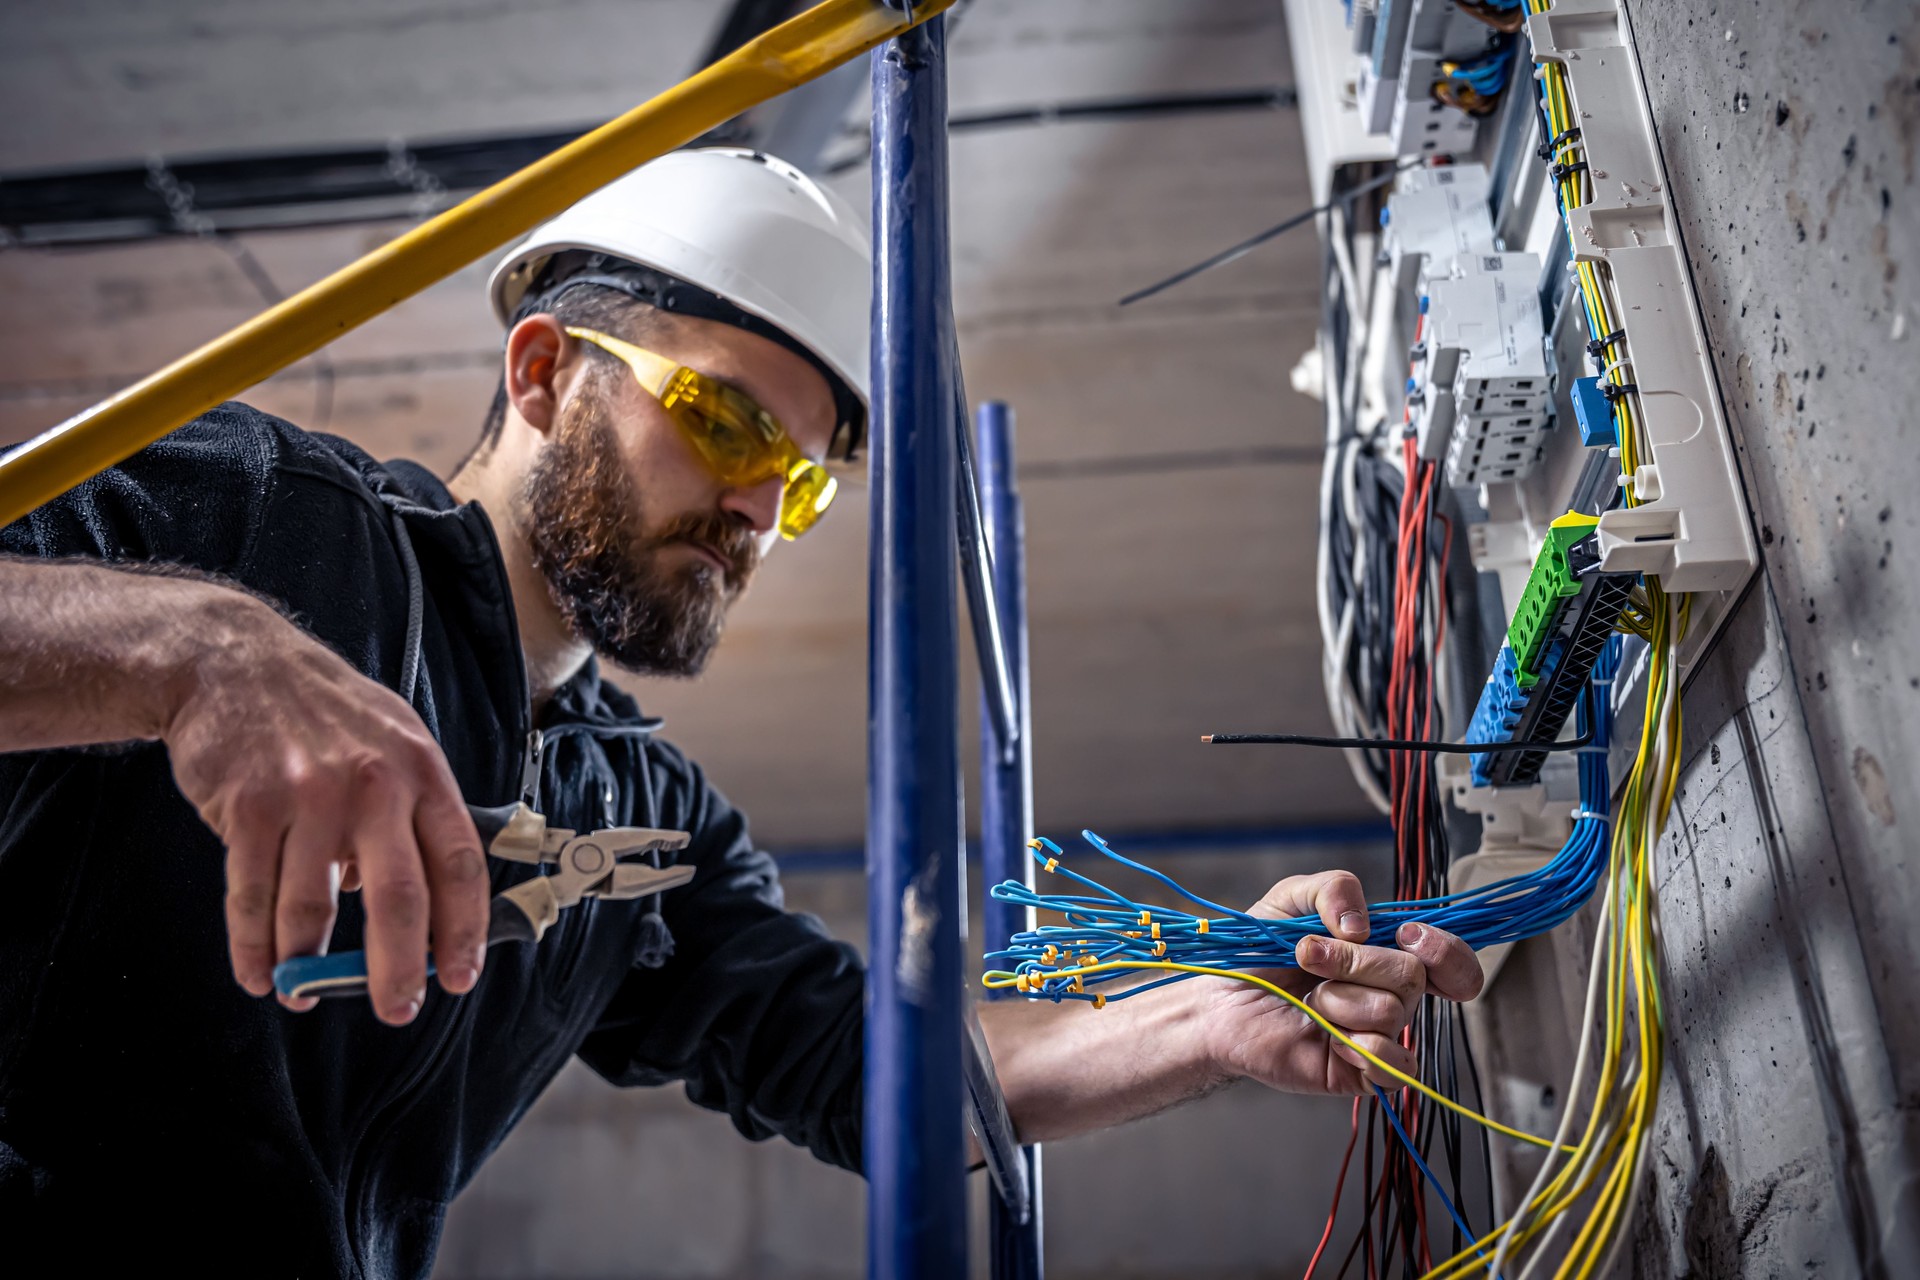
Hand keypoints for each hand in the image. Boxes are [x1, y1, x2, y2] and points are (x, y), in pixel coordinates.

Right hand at [163, 591, 488, 1023]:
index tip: (460, 977)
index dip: (465, 929)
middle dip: (398, 968)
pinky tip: (260, 973)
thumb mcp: (393, 741)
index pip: (460, 863)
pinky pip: (253, 896)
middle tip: (398, 1009)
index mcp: (421, 772)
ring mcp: (310, 796)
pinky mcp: (250, 807)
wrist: (233, 661)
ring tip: (306, 995)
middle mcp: (374, 786)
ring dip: (310, 966)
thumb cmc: (323, 710)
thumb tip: (415, 903)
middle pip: (399, 898)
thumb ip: (410, 816)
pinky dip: (254, 946)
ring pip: (314, 908)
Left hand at [1199, 870, 1482, 1094]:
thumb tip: (1362, 926)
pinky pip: (1394, 1066)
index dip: (1444, 949)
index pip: (1450, 959)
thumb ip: (1333, 888)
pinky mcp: (1363, 1073)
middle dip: (1354, 961)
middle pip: (1412, 975)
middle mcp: (1390, 994)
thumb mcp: (1291, 899)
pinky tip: (1330, 1039)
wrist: (1218, 1001)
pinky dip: (1361, 1046)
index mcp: (1386, 952)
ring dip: (1339, 999)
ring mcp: (1378, 1034)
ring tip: (1310, 1001)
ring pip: (1392, 1012)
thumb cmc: (1256, 953)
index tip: (1406, 935)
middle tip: (1309, 958)